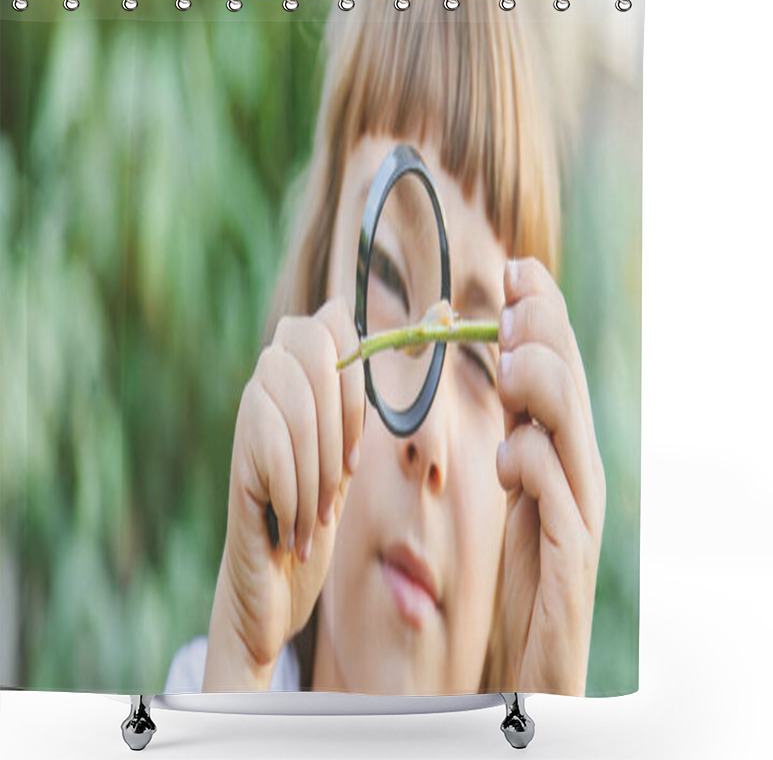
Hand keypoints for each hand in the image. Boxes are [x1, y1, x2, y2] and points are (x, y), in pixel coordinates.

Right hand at [203, 297, 364, 690]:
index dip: (358, 369)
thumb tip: (402, 339)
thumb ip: (354, 409)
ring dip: (322, 469)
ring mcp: (248, 419)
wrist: (273, 586)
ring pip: (297, 403)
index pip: (331, 320)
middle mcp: (269, 385)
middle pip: (311, 347)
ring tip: (320, 515)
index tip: (360, 440)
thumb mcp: (346, 458)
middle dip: (342, 420)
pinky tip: (295, 529)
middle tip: (344, 479)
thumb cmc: (316, 517)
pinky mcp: (236, 461)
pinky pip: (272, 449)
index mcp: (302, 381)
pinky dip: (297, 496)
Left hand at [495, 257, 605, 694]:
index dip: (544, 316)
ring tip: (512, 362)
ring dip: (545, 389)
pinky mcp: (570, 560)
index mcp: (562, 450)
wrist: (537, 656)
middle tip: (516, 297)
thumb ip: (519, 437)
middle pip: (572, 388)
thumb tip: (508, 380)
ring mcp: (580, 514)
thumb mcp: (518, 489)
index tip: (515, 270)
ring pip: (573, 434)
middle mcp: (579, 472)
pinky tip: (507, 459)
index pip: (560, 368)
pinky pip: (560, 503)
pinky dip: (534, 469)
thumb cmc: (528, 568)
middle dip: (546, 336)